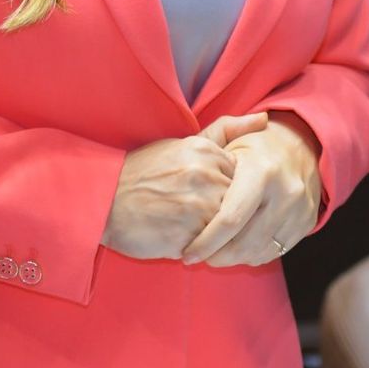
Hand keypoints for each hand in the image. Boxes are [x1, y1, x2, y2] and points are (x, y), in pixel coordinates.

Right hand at [103, 113, 268, 261]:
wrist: (103, 202)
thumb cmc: (144, 174)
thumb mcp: (184, 145)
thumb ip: (225, 132)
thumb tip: (265, 118)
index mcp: (206, 151)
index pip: (242, 178)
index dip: (226, 192)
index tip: (206, 195)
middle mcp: (206, 175)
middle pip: (238, 203)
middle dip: (223, 213)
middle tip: (195, 214)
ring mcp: (198, 207)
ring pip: (228, 227)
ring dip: (215, 232)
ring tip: (188, 226)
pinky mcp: (189, 236)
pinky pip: (212, 249)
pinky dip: (202, 248)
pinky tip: (180, 238)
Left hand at [181, 115, 321, 268]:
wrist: (303, 145)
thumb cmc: (256, 145)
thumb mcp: (231, 138)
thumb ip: (204, 153)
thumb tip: (184, 181)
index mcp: (262, 171)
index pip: (230, 219)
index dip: (206, 242)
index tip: (187, 254)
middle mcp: (285, 192)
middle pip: (244, 243)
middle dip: (216, 256)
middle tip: (199, 257)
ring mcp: (299, 210)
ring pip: (258, 252)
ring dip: (232, 259)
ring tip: (215, 252)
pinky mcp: (306, 223)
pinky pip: (273, 252)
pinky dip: (251, 255)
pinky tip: (237, 246)